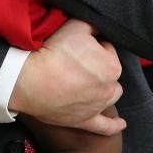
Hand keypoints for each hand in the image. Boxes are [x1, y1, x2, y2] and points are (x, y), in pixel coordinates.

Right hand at [9, 20, 125, 135]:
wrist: (31, 80)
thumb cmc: (55, 52)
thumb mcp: (77, 26)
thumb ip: (94, 25)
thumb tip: (99, 28)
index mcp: (112, 66)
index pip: (108, 50)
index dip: (94, 46)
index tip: (80, 47)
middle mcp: (109, 88)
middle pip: (110, 73)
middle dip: (100, 67)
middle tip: (79, 62)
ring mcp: (98, 106)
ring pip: (110, 95)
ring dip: (105, 89)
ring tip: (91, 83)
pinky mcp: (84, 120)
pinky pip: (104, 126)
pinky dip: (113, 126)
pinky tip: (121, 124)